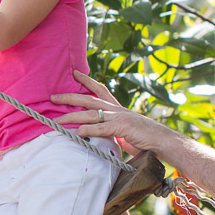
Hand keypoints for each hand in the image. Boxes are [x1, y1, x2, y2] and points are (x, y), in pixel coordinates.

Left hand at [51, 69, 166, 153]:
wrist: (162, 141)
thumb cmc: (143, 138)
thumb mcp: (123, 131)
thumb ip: (109, 129)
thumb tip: (95, 132)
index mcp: (117, 108)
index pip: (100, 89)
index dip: (86, 80)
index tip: (74, 73)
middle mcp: (116, 109)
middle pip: (89, 99)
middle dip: (69, 98)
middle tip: (52, 96)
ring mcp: (119, 117)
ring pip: (91, 114)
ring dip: (72, 117)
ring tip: (56, 121)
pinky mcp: (122, 128)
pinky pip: (102, 128)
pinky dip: (89, 130)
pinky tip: (77, 133)